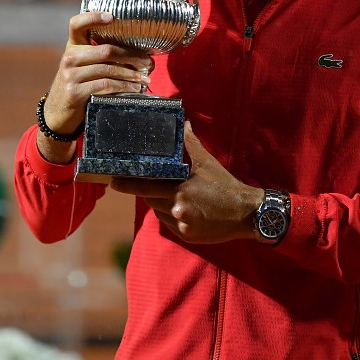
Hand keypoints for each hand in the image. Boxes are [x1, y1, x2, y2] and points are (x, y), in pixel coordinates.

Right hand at [36, 11, 152, 162]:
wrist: (57, 113)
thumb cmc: (77, 85)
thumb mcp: (81, 66)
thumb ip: (99, 57)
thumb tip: (137, 55)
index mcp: (72, 46)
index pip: (77, 24)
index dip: (93, 17)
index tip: (112, 17)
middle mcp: (70, 57)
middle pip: (106, 50)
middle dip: (132, 56)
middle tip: (148, 62)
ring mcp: (71, 75)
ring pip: (109, 69)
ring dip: (132, 74)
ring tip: (146, 78)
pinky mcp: (75, 92)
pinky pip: (106, 85)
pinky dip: (123, 87)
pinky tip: (134, 88)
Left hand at [110, 123, 263, 243]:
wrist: (246, 214)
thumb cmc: (225, 185)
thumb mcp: (207, 162)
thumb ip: (191, 143)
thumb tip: (184, 124)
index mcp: (180, 189)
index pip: (145, 186)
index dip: (128, 184)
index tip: (113, 181)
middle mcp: (177, 208)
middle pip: (150, 199)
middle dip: (143, 191)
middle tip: (132, 184)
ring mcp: (181, 224)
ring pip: (159, 212)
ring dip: (159, 203)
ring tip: (168, 194)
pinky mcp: (186, 236)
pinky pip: (169, 224)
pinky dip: (169, 215)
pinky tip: (179, 207)